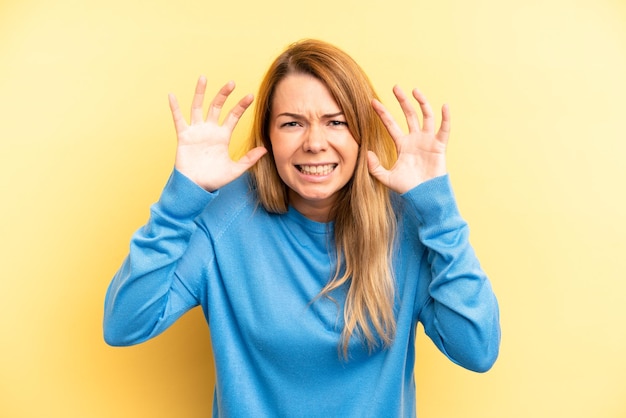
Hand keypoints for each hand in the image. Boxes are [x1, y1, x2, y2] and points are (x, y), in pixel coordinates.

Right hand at [168, 76, 266, 191]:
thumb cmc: (215, 179)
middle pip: (217, 106)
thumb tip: (265, 149)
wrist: (196, 187)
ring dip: (200, 93)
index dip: (241, 106)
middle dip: (223, 94)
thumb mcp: (235, 169)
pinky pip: (178, 119)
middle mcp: (210, 130)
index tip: (250, 96)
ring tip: (203, 78)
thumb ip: (249, 159)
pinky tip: (172, 96)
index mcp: (223, 136)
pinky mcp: (184, 136)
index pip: (233, 116)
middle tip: (231, 83)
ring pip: (198, 107)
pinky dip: (175, 108)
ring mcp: (196, 131)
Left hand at [367, 86, 449, 193]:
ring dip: (422, 103)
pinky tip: (444, 106)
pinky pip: (444, 129)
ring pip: (425, 117)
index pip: (391, 124)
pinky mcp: (439, 146)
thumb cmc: (407, 188)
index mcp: (402, 144)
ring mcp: (428, 141)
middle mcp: (415, 139)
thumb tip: (368, 152)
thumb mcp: (386, 178)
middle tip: (396, 87)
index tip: (373, 102)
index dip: (382, 113)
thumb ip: (374, 167)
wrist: (424, 196)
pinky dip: (445, 118)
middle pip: (408, 115)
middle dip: (402, 101)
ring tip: (415, 90)